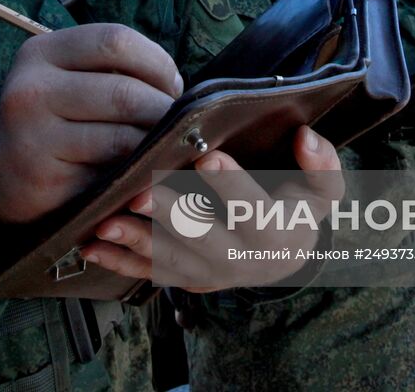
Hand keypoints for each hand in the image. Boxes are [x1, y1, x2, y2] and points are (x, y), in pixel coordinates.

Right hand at [0, 24, 182, 223]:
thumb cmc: (51, 114)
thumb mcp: (65, 75)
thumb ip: (111, 69)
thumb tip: (177, 88)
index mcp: (41, 52)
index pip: (115, 41)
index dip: (157, 61)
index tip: (172, 84)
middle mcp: (31, 90)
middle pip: (124, 92)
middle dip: (163, 109)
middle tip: (177, 122)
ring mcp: (34, 138)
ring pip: (122, 138)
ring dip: (155, 144)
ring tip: (163, 145)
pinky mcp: (45, 181)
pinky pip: (110, 174)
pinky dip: (135, 174)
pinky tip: (139, 171)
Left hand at [81, 126, 343, 289]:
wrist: (282, 256)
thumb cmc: (298, 210)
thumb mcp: (322, 190)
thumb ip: (321, 164)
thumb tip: (305, 136)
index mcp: (277, 235)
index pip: (256, 210)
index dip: (233, 185)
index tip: (208, 156)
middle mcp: (241, 261)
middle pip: (205, 239)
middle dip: (171, 216)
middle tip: (142, 191)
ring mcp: (209, 273)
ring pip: (171, 259)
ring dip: (136, 241)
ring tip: (106, 223)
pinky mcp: (184, 278)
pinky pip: (149, 273)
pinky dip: (119, 262)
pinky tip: (92, 246)